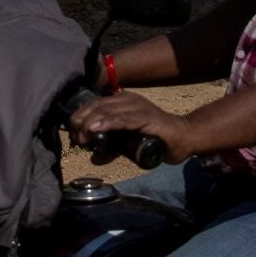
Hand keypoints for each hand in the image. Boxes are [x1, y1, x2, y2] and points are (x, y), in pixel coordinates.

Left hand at [68, 90, 199, 165]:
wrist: (182, 138)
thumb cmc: (155, 139)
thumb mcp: (127, 143)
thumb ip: (111, 148)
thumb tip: (94, 157)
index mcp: (122, 101)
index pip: (94, 104)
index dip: (79, 117)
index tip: (72, 134)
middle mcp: (128, 99)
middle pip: (97, 106)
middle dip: (81, 121)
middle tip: (75, 139)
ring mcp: (137, 106)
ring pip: (107, 111)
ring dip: (90, 123)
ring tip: (81, 136)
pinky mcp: (146, 116)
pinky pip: (123, 119)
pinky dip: (107, 123)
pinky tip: (95, 128)